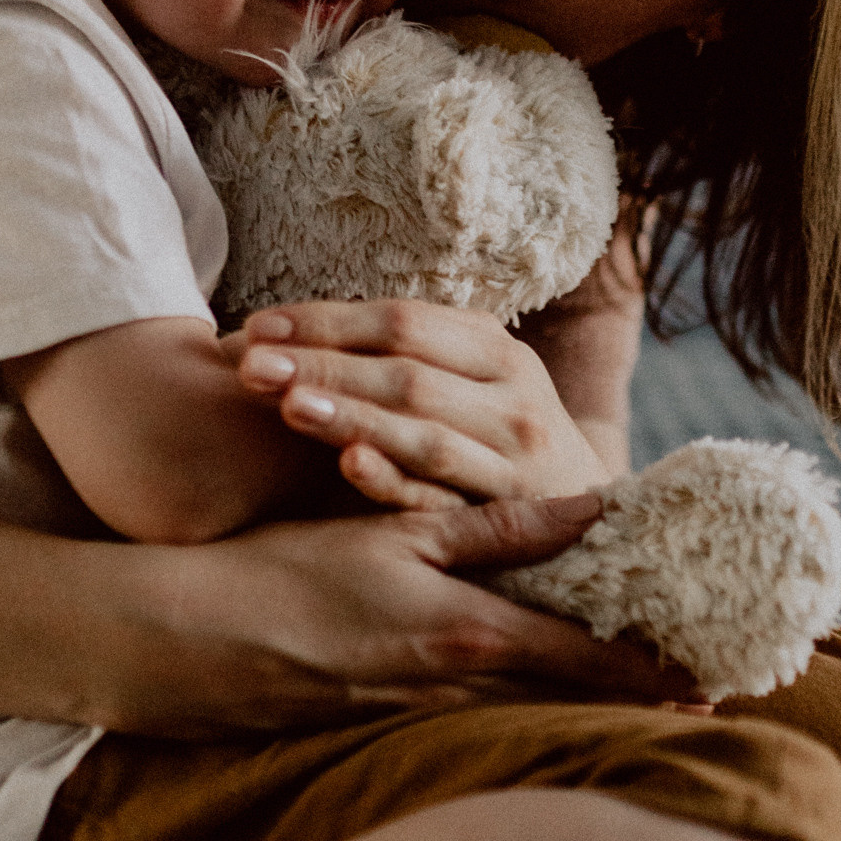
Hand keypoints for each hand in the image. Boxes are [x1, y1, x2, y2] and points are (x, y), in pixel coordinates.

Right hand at [130, 494, 698, 726]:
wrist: (185, 645)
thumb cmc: (285, 574)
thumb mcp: (397, 533)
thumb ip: (499, 529)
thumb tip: (595, 511)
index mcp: (469, 638)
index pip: (587, 663)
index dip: (652, 673)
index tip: (711, 678)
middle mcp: (455, 692)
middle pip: (569, 705)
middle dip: (634, 702)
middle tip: (700, 698)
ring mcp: (417, 721)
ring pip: (524, 720)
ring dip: (582, 711)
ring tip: (638, 705)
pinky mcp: (378, 733)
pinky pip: (470, 727)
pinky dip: (516, 716)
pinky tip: (530, 708)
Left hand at [227, 298, 611, 510]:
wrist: (590, 519)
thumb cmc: (500, 437)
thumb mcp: (476, 380)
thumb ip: (410, 355)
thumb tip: (295, 330)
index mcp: (496, 351)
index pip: (403, 322)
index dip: (328, 320)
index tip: (257, 326)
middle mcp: (512, 400)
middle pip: (407, 373)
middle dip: (325, 365)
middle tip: (250, 365)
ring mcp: (514, 463)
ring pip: (425, 434)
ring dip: (354, 417)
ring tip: (288, 405)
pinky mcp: (507, 520)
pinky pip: (443, 500)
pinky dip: (396, 482)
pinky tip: (351, 465)